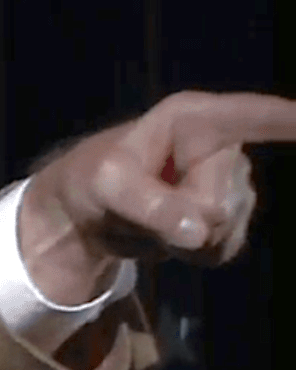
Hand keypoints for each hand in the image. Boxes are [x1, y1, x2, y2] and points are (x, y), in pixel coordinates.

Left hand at [18, 89, 295, 304]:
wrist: (92, 212)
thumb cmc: (96, 179)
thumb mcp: (110, 188)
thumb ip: (152, 206)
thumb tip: (201, 230)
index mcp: (195, 119)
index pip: (252, 115)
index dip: (289, 120)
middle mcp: (224, 145)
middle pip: (220, 200)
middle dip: (181, 217)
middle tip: (141, 211)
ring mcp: (233, 181)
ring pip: (225, 227)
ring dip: (184, 239)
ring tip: (153, 221)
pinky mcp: (232, 215)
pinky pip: (226, 246)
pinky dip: (195, 254)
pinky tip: (173, 239)